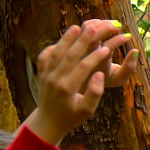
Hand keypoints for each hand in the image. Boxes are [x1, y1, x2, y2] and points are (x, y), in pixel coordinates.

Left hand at [24, 20, 138, 145]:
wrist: (48, 122)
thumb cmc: (72, 117)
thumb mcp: (87, 111)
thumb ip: (95, 94)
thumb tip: (99, 75)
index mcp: (67, 89)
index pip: (83, 67)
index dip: (96, 56)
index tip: (108, 47)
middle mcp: (55, 80)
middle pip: (70, 55)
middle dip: (83, 41)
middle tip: (94, 28)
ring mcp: (46, 75)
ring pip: (56, 53)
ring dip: (67, 39)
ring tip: (78, 27)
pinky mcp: (41, 73)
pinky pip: (45, 56)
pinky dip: (53, 46)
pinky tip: (63, 40)